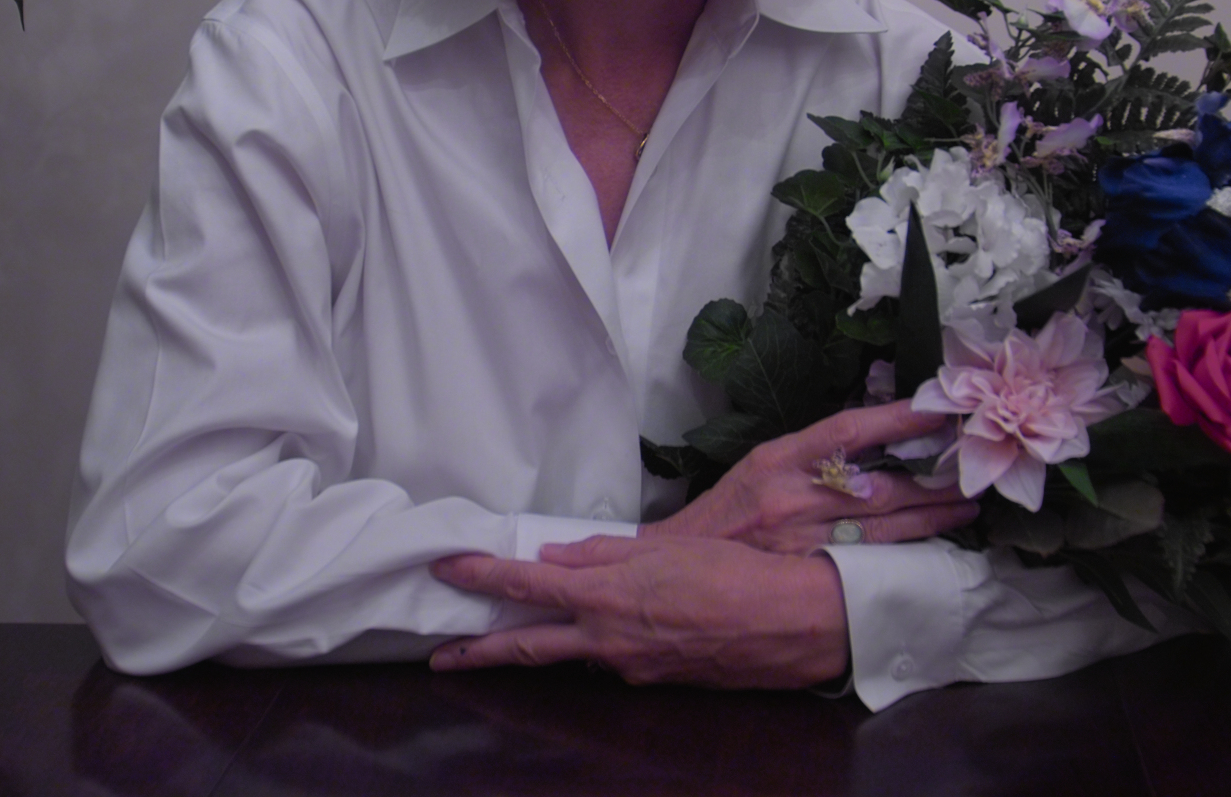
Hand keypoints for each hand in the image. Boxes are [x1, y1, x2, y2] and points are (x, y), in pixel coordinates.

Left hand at [430, 534, 847, 687]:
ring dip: (536, 649)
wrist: (788, 624)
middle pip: (528, 648)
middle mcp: (608, 640)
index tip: (449, 568)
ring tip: (507, 643)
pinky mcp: (655, 682)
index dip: (483, 576)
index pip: (527, 586)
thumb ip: (605, 553)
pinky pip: (613, 660)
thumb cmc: (734, 574)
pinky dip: (597, 646)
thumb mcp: (666, 549)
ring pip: (571, 656)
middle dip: (480, 652)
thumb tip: (556, 556)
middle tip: (442, 657)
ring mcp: (630, 669)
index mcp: (607, 596)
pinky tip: (603, 632)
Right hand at [646, 399, 975, 552]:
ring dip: (931, 517)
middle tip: (972, 467)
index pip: (848, 430)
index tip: (936, 410)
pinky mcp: (808, 575)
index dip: (896, 419)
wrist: (683, 565)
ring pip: (883, 529)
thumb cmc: (730, 510)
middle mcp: (793, 497)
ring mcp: (803, 541)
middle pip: (879, 485)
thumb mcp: (764, 462)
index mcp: (780, 458)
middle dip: (931, 478)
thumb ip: (814, 453)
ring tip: (966, 505)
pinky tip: (931, 547)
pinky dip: (903, 553)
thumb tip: (874, 435)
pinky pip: (868, 562)